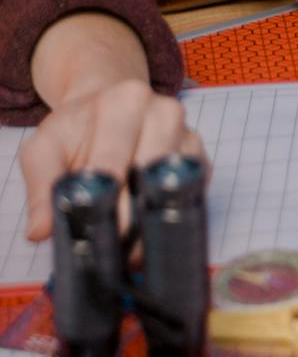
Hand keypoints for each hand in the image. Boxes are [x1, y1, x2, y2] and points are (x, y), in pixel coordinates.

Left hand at [21, 12, 203, 241]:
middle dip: (129, 221)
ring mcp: (186, 133)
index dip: (104, 202)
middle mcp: (164, 111)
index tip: (95, 238)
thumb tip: (41, 230)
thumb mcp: (45, 147)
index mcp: (126, 100)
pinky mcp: (198, 157)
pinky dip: (168, 218)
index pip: (116, 160)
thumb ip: (41, 186)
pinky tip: (145, 236)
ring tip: (126, 255)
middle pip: (149, 177)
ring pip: (173, 188)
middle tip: (110, 256)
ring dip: (150, 224)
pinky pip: (190, 193)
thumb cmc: (74, 130)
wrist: (105, 106)